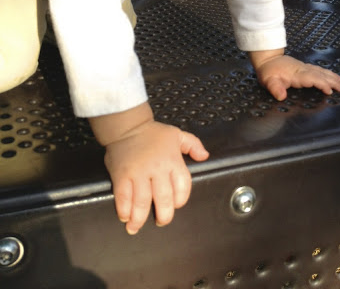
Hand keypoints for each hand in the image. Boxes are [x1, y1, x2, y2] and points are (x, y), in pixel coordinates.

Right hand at [103, 119, 208, 234]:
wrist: (127, 126)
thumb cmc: (152, 133)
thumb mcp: (177, 134)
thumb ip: (193, 145)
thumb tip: (204, 156)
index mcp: (172, 160)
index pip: (182, 187)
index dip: (181, 200)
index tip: (176, 205)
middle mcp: (157, 168)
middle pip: (163, 199)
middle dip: (163, 215)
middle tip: (161, 221)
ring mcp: (138, 173)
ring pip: (142, 202)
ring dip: (139, 218)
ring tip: (136, 226)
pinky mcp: (122, 176)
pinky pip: (123, 197)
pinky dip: (124, 210)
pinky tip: (125, 216)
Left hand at [250, 50, 339, 100]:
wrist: (267, 58)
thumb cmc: (268, 71)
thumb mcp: (268, 81)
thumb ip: (275, 88)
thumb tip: (281, 96)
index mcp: (296, 74)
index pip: (312, 78)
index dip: (321, 84)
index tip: (329, 91)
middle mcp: (302, 69)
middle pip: (320, 74)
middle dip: (332, 81)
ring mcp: (303, 67)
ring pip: (320, 71)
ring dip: (331, 76)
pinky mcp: (303, 66)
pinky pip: (318, 69)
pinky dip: (326, 72)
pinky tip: (331, 75)